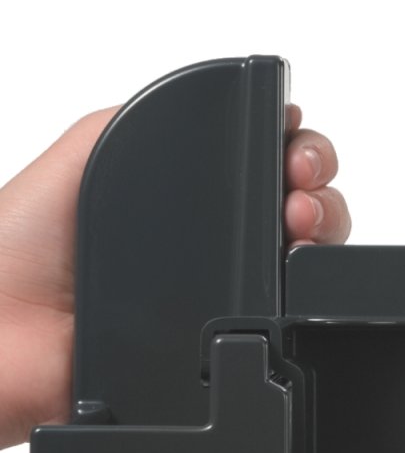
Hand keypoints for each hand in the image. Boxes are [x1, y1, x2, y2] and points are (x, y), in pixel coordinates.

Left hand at [0, 105, 349, 449]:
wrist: (3, 334)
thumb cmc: (18, 248)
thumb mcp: (87, 149)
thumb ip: (146, 117)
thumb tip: (226, 101)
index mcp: (191, 197)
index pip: (270, 165)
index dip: (299, 151)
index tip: (297, 152)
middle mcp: (217, 248)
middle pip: (305, 208)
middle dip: (321, 190)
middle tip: (301, 192)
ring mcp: (229, 300)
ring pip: (309, 262)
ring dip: (324, 233)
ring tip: (300, 226)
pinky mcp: (231, 350)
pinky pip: (285, 324)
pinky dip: (303, 300)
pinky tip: (292, 279)